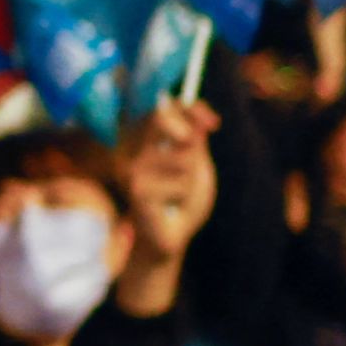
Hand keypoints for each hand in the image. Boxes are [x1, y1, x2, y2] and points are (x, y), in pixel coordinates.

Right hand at [115, 96, 220, 314]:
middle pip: (162, 119)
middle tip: (193, 159)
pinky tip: (172, 206)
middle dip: (190, 138)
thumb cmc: (183, 200)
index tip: (213, 123)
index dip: (189, 108)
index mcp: (145, 140)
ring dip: (192, 178)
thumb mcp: (196, 164)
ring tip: (180, 194)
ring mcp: (133, 169)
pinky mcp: (138, 190)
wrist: (169, 238)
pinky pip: (180, 183)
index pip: (162, 107)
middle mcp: (133, 150)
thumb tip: (204, 116)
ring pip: (182, 157)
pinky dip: (186, 196)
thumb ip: (196, 138)